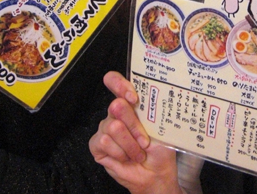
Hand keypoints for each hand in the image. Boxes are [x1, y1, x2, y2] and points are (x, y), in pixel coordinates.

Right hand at [90, 71, 181, 193]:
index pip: (115, 82)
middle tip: (144, 140)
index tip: (133, 98)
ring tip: (138, 153)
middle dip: (134, 125)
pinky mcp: (97, 144)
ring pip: (113, 127)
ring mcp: (105, 128)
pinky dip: (120, 153)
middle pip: (116, 106)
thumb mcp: (160, 127)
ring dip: (130, 145)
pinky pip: (105, 142)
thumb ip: (151, 111)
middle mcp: (115, 113)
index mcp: (130, 103)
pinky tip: (125, 157)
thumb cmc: (159, 149)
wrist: (155, 174)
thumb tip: (150, 98)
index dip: (120, 85)